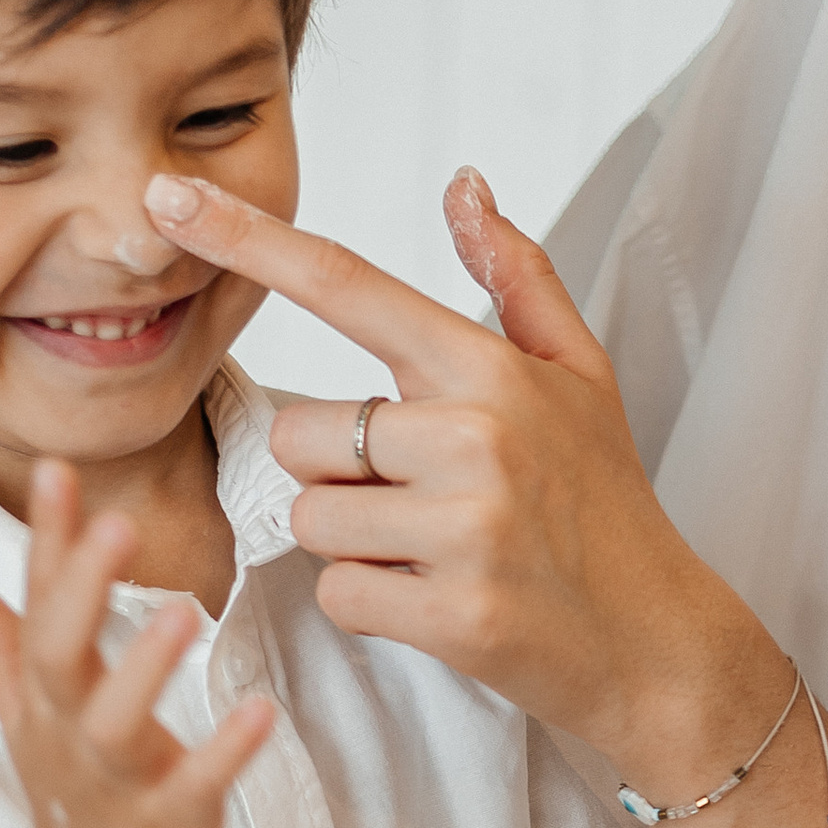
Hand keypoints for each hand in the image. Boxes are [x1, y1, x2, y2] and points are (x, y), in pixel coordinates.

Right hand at [0, 460, 271, 827]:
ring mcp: (115, 780)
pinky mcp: (168, 823)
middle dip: (81, 590)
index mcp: (45, 698)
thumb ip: (2, 650)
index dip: (46, 539)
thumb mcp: (30, 723)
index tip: (58, 468)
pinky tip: (262, 709)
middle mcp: (69, 732)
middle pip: (59, 653)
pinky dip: (225, 751)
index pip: (37, 604)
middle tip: (115, 525)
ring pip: (115, 721)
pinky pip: (195, 784)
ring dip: (144, 667)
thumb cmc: (72, 802)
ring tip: (184, 610)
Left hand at [142, 167, 758, 761]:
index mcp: (491, 370)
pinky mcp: (454, 613)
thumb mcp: (581, 375)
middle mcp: (477, 438)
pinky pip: (341, 595)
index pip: (347, 285)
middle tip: (424, 502)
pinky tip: (441, 601)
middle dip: (338, 475)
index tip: (167, 197)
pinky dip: (373, 606)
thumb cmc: (607, 504)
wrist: (660, 642)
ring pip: (313, 520)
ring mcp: (466, 528)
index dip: (248, 239)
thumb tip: (465, 186)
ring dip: (355, 545)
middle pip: (303, 433)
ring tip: (436, 553)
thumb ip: (516, 277)